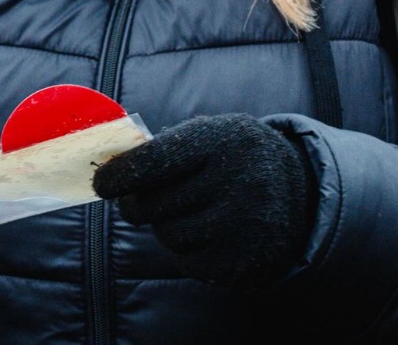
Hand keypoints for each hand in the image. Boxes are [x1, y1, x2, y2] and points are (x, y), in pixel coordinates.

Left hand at [93, 113, 315, 288]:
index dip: (120, 174)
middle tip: (137, 201)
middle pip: (153, 203)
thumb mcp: (210, 135)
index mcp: (224, 139)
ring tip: (190, 211)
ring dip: (167, 226)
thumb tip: (108, 171)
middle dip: (138, 204)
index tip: (101, 183)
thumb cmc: (234, 158)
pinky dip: (186, 250)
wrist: (297, 191)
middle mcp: (238, 180)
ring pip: (168, 234)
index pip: (155, 160)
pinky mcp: (244, 259)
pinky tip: (206, 233)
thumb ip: (163, 148)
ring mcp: (243, 223)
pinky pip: (187, 261)